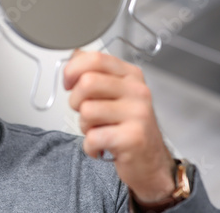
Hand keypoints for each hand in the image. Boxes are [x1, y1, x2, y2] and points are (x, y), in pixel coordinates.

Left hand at [63, 51, 174, 201]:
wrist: (150, 161)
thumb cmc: (127, 126)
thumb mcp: (114, 93)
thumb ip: (94, 73)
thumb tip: (73, 58)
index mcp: (130, 75)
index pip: (95, 58)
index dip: (72, 70)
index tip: (69, 83)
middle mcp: (136, 90)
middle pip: (87, 82)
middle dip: (76, 101)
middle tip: (86, 113)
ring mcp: (138, 113)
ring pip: (87, 110)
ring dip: (84, 126)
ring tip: (99, 130)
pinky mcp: (133, 137)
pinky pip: (93, 137)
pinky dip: (90, 146)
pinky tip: (102, 146)